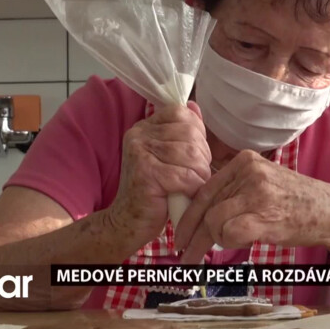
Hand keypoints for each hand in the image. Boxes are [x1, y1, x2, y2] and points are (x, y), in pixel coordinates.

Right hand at [105, 102, 211, 249]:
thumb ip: (181, 132)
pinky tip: (188, 195)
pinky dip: (194, 188)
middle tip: (195, 174)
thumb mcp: (167, 157)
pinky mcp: (147, 174)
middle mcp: (139, 135)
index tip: (194, 153)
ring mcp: (140, 153)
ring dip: (200, 174)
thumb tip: (194, 106)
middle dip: (202, 156)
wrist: (127, 221)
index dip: (196, 132)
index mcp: (144, 127)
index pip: (180, 113)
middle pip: (190, 134)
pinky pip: (187, 176)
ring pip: (191, 155)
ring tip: (192, 185)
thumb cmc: (154, 191)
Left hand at [174, 150, 329, 262]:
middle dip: (190, 234)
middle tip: (184, 253)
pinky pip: (228, 233)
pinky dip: (230, 242)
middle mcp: (248, 172)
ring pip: (213, 221)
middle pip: (205, 207)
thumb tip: (198, 211)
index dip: (188, 214)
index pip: (204, 189)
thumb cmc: (295, 202)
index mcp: (244, 161)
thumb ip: (234, 189)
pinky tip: (243, 241)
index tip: (180, 233)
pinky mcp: (263, 216)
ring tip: (232, 243)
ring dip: (217, 240)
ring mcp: (256, 193)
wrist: (329, 212)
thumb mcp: (262, 182)